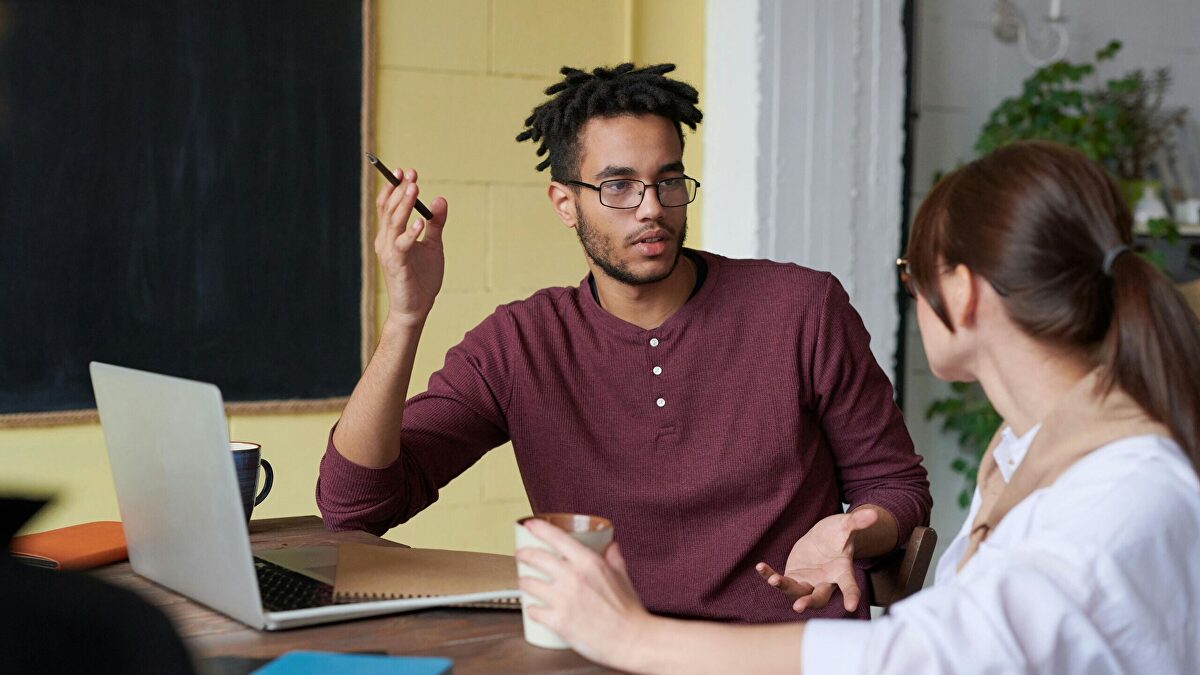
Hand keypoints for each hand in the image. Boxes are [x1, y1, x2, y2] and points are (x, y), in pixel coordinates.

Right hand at [374, 167, 447, 327]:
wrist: (416, 308)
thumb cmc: (422, 278)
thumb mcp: (433, 246)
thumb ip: (436, 224)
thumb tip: (440, 199)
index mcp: (391, 235)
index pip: (388, 206)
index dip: (394, 187)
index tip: (406, 171)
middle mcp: (385, 241)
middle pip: (389, 209)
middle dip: (399, 190)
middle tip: (411, 174)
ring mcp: (389, 253)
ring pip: (393, 223)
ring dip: (404, 205)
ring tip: (414, 188)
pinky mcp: (397, 266)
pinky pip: (402, 245)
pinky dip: (410, 233)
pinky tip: (420, 223)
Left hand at [516, 519, 651, 670]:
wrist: (632, 640)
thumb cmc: (629, 611)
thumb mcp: (622, 576)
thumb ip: (614, 558)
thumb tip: (610, 546)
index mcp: (589, 562)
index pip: (556, 537)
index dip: (538, 528)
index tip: (529, 524)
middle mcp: (573, 577)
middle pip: (535, 557)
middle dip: (524, 554)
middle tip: (521, 555)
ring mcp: (563, 599)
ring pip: (528, 583)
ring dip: (524, 582)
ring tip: (525, 583)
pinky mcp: (558, 621)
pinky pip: (533, 610)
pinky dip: (531, 609)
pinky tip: (534, 609)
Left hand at [755, 507, 878, 612]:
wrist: (824, 538)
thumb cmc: (838, 534)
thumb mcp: (846, 526)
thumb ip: (857, 522)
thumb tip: (873, 514)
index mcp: (842, 572)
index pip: (849, 586)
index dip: (851, 596)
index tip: (851, 607)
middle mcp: (825, 581)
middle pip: (818, 597)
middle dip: (809, 602)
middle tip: (798, 606)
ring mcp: (808, 582)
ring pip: (797, 591)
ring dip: (785, 587)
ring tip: (774, 580)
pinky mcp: (794, 577)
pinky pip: (780, 580)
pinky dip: (769, 575)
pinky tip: (760, 567)